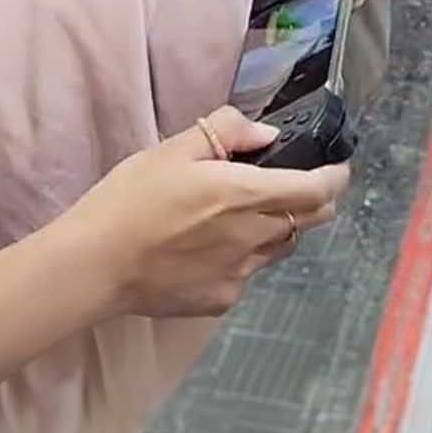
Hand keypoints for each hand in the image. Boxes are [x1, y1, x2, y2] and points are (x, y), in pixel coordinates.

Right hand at [73, 106, 346, 318]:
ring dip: (276, 228)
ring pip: (281, 248)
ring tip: (237, 216)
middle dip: (313, 201)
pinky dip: (239, 257)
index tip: (335, 167)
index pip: (318, 189)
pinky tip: (202, 249)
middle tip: (289, 186)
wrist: (96, 263)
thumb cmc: (129, 199)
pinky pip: (246, 273)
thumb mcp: (170, 150)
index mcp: (245, 194)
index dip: (336, 177)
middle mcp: (254, 237)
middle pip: (312, 221)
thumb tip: (265, 135)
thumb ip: (224, 132)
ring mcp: (241, 274)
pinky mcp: (221, 299)